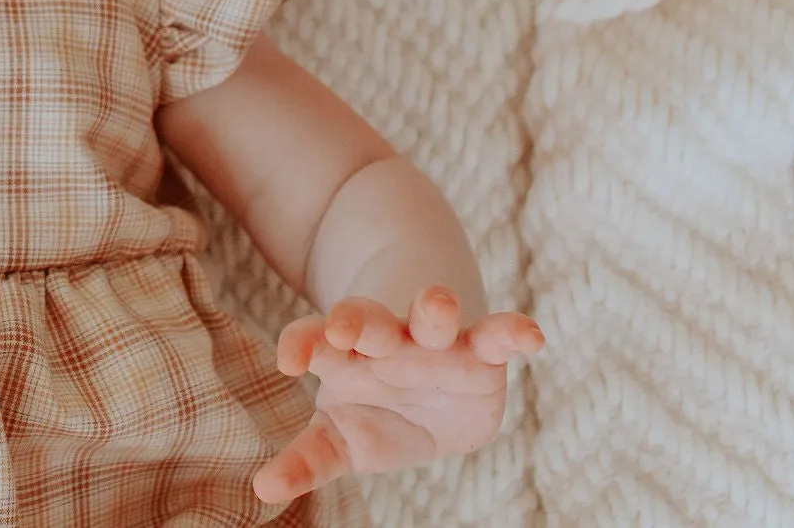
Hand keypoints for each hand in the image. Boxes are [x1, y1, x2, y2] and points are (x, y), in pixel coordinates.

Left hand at [253, 286, 543, 504]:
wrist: (427, 379)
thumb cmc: (373, 408)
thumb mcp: (339, 436)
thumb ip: (307, 460)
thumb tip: (262, 490)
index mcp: (343, 355)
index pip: (314, 341)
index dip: (301, 344)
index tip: (289, 361)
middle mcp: (386, 339)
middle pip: (368, 322)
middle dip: (358, 323)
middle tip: (343, 329)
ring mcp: (434, 341)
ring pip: (431, 316)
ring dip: (433, 308)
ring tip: (438, 303)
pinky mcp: (480, 352)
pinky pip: (497, 336)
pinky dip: (514, 333)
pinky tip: (530, 336)